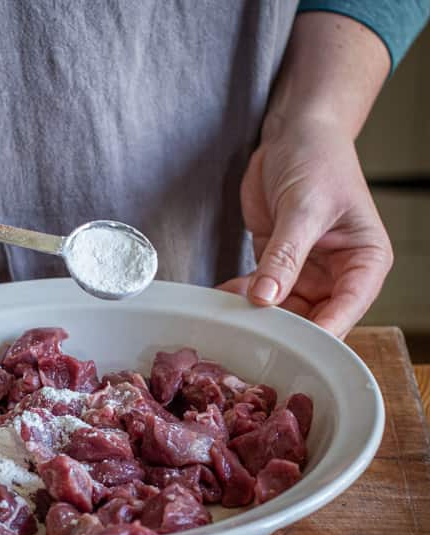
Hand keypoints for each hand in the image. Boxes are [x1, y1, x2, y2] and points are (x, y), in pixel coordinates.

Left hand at [219, 118, 392, 338]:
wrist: (294, 135)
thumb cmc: (318, 160)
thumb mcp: (303, 207)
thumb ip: (285, 255)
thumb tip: (266, 297)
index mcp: (364, 261)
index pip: (347, 309)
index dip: (322, 332)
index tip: (294, 348)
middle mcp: (338, 273)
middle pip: (313, 318)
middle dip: (283, 328)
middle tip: (251, 334)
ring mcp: (306, 272)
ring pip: (282, 311)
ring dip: (256, 315)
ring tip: (230, 316)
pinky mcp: (278, 265)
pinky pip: (259, 293)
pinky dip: (240, 298)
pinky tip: (221, 298)